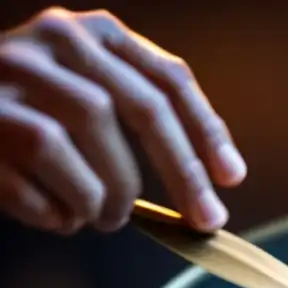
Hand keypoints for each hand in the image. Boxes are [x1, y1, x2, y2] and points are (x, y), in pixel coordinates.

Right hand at [0, 7, 245, 233]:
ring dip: (111, 195)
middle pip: (140, 107)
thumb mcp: (86, 91)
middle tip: (205, 219)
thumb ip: (136, 114)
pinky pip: (38, 177)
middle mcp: (53, 40)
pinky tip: (58, 217)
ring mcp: (11, 75)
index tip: (232, 178)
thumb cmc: (30, 114)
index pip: (168, 79)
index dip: (207, 131)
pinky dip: (59, 211)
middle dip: (183, 171)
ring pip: (90, 138)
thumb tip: (209, 186)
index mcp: (93, 33)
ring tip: (105, 218)